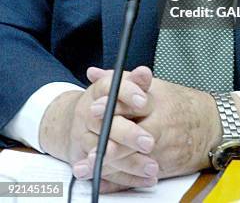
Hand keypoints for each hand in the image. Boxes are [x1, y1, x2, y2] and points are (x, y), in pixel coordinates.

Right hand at [39, 66, 158, 192]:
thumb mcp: (122, 87)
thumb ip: (136, 81)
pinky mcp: (84, 160)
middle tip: (149, 142)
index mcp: (97, 91)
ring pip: (105, 152)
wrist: (74, 121)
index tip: (143, 101)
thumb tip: (145, 72)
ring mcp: (83, 138)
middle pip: (105, 124)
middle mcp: (86, 113)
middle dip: (128, 134)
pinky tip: (145, 179)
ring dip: (130, 162)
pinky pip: (105, 172)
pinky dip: (126, 178)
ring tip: (152, 167)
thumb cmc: (107, 101)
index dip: (127, 94)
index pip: (110, 88)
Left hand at [86, 68, 239, 178]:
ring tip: (87, 165)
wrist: (213, 126)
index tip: (94, 108)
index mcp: (158, 103)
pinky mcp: (164, 167)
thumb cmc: (182, 104)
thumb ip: (123, 80)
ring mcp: (163, 149)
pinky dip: (119, 180)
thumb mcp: (156, 87)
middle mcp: (161, 126)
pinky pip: (138, 176)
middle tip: (90, 144)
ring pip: (134, 159)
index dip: (113, 106)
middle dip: (110, 141)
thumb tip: (95, 73)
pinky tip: (101, 179)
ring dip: (110, 163)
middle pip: (133, 135)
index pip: (134, 103)